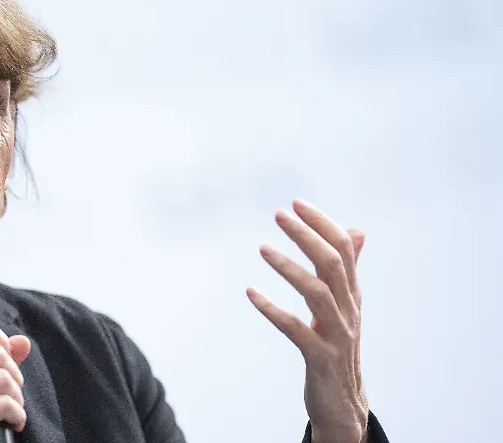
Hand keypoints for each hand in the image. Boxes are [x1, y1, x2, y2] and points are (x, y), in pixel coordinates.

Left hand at [248, 198, 368, 442]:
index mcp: (351, 294)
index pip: (344, 248)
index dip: (322, 223)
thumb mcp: (343, 306)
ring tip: (262, 248)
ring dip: (289, 267)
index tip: (296, 202)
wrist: (344, 404)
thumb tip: (356, 231)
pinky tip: (250, 293)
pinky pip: (297, 330)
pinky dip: (273, 309)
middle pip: (333, 263)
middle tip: (279, 214)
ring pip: (318, 292)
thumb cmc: (337, 348)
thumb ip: (345, 269)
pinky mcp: (321, 358)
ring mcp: (337, 335)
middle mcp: (349, 310)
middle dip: (306, 235)